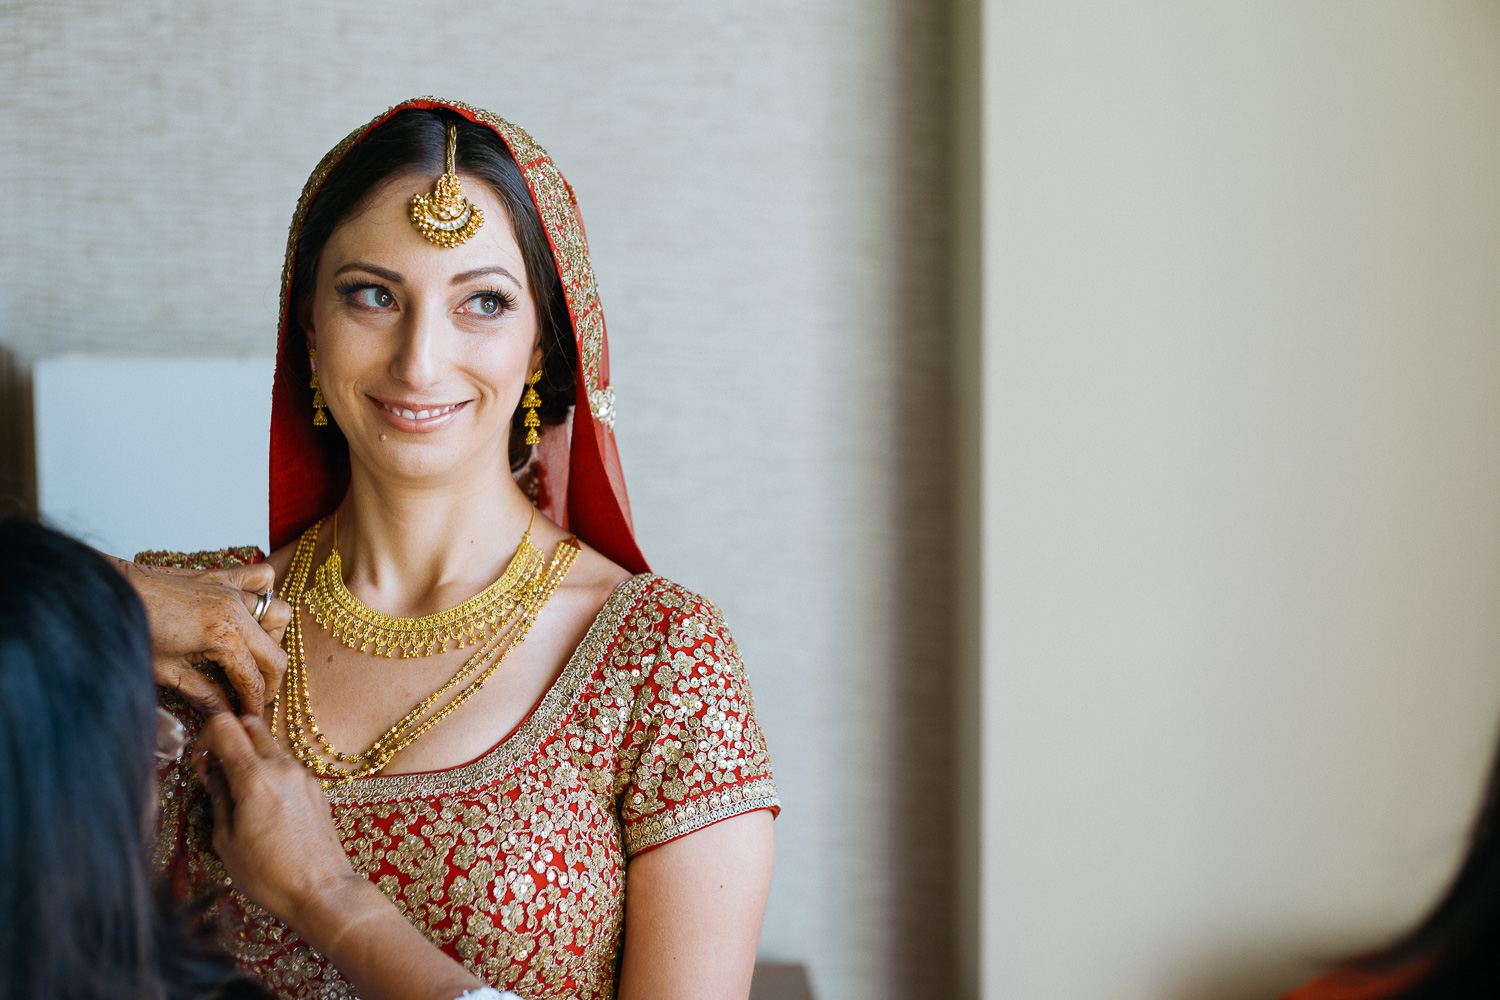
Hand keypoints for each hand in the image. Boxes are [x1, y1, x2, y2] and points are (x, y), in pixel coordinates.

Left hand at [113, 557, 290, 715]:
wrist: (110, 595)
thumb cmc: (133, 632)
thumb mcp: (168, 674)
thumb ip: (205, 695)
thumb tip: (225, 717)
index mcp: (225, 637)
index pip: (254, 681)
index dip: (255, 706)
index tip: (251, 720)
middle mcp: (237, 611)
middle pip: (275, 654)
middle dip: (270, 682)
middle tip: (255, 699)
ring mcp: (232, 590)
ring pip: (278, 614)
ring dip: (273, 637)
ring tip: (253, 654)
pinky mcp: (221, 577)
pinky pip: (261, 577)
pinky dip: (264, 592)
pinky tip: (250, 611)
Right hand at [195, 715, 486, 999]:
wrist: (322, 891)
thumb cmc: (268, 875)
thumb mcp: (226, 841)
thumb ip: (217, 798)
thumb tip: (212, 772)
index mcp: (255, 777)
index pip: (225, 725)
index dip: (205, 737)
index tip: (200, 763)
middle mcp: (282, 767)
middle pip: (250, 724)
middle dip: (228, 739)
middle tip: (216, 772)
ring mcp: (303, 775)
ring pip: (270, 745)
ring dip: (250, 757)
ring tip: (240, 796)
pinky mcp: (316, 787)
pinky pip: (286, 766)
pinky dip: (269, 772)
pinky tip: (264, 806)